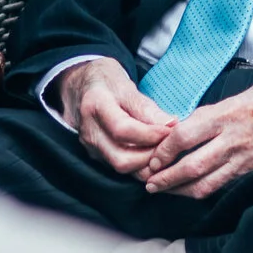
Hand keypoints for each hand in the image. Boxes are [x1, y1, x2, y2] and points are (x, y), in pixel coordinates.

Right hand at [58, 59, 174, 177]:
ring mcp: (90, 147)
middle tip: (169, 145)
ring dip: (146, 164)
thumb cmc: (106, 83)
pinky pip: (120, 168)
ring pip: (122, 169)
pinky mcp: (96, 156)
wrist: (80, 86)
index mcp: (95, 106)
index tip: (170, 130)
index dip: (150, 135)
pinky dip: (139, 166)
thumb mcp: (126, 86)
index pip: (123, 130)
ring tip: (163, 149)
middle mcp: (89, 132)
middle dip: (150, 157)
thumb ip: (147, 108)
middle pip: (121, 159)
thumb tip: (172, 125)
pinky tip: (153, 154)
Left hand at [142, 76, 252, 200]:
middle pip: (191, 166)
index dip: (164, 150)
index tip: (152, 157)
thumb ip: (206, 116)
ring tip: (163, 190)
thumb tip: (177, 130)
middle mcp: (232, 140)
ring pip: (204, 183)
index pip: (184, 137)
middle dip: (166, 178)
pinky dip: (200, 190)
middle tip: (149, 182)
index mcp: (224, 116)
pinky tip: (188, 190)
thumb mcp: (232, 98)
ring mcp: (242, 158)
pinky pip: (220, 185)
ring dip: (179, 190)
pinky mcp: (249, 171)